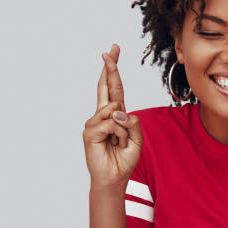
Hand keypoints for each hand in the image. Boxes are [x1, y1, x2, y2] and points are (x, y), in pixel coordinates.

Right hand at [82, 43, 143, 190]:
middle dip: (110, 67)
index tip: (113, 51)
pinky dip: (119, 134)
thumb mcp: (137, 138)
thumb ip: (133, 122)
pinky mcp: (89, 131)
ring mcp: (94, 122)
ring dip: (124, 128)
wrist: (115, 177)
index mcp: (115, 113)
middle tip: (110, 50)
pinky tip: (114, 144)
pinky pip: (111, 123)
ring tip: (120, 142)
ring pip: (116, 109)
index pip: (114, 87)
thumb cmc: (124, 157)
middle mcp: (103, 114)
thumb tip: (118, 111)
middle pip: (106, 86)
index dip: (113, 69)